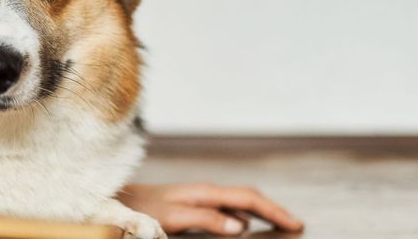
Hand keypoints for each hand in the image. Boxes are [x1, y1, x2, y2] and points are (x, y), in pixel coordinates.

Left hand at [117, 182, 303, 235]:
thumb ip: (207, 219)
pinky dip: (245, 216)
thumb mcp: (175, 217)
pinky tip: (247, 226)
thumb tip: (240, 225)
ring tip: (280, 223)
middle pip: (250, 197)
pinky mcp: (195, 204)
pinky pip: (229, 208)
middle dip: (274, 209)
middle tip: (296, 224)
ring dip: (262, 211)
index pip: (250, 199)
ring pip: (241, 202)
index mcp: (207, 193)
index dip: (274, 211)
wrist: (120, 200)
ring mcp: (202, 197)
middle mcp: (207, 191)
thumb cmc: (144, 209)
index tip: (295, 224)